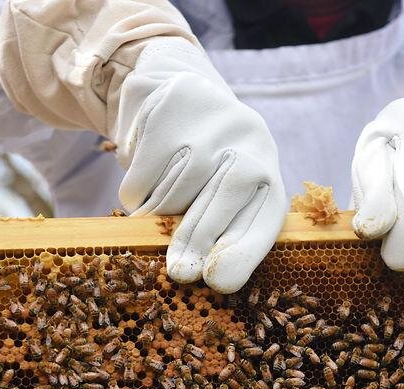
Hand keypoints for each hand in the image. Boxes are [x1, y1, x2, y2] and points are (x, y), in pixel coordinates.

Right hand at [114, 39, 286, 293]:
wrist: (181, 92)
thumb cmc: (205, 166)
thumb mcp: (224, 193)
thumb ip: (217, 228)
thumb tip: (190, 273)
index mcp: (268, 170)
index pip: (264, 216)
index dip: (243, 251)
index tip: (218, 281)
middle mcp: (249, 138)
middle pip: (223, 196)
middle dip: (198, 240)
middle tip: (180, 273)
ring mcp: (210, 119)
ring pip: (175, 185)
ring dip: (158, 214)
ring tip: (155, 214)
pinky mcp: (172, 105)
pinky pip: (145, 169)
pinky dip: (136, 192)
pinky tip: (143, 185)